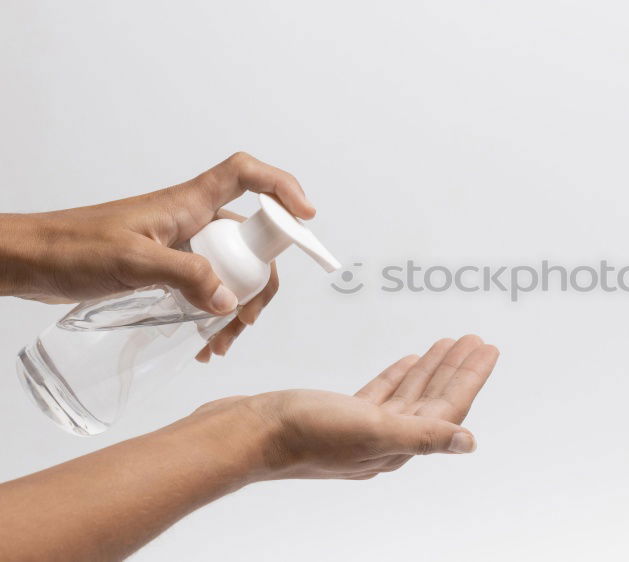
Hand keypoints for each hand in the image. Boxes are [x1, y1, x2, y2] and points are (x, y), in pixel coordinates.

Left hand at [0, 152, 311, 359]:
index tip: (306, 216)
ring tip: (222, 341)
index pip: (246, 176)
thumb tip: (229, 299)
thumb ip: (183, 276)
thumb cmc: (70, 247)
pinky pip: (207, 288)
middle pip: (250, 238)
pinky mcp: (167, 270)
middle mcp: (191, 221)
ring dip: (237, 304)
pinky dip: (213, 314)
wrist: (28, 262)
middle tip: (249, 317)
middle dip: (261, 278)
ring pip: (230, 269)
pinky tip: (203, 342)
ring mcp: (181, 246)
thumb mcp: (131, 261)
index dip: (282, 187)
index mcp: (186, 203)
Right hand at [197, 335, 499, 480]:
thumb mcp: (370, 429)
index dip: (470, 379)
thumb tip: (469, 443)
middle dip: (456, 369)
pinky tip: (409, 360)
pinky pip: (381, 393)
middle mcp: (384, 441)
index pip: (447, 410)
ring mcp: (361, 429)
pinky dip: (399, 376)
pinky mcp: (339, 415)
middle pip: (433, 400)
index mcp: (396, 446)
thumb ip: (423, 434)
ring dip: (431, 369)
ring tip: (450, 343)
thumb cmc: (302, 434)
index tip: (487, 350)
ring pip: (409, 394)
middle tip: (476, 340)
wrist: (246, 434)